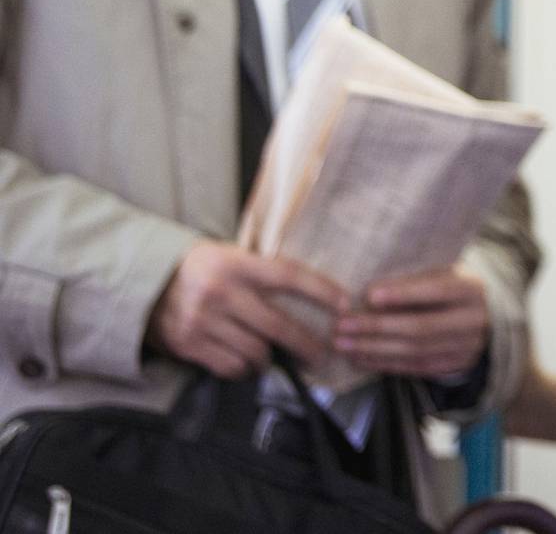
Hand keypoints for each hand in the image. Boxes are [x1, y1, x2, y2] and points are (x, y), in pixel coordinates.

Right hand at [149, 241, 347, 379]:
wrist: (141, 282)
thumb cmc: (198, 267)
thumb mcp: (229, 255)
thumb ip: (261, 272)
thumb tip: (310, 292)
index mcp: (235, 264)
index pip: (288, 276)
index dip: (321, 291)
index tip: (345, 304)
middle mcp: (221, 293)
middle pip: (277, 325)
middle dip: (306, 343)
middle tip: (323, 353)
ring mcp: (202, 322)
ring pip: (255, 351)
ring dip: (270, 359)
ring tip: (275, 358)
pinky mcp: (188, 345)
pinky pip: (230, 367)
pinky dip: (245, 369)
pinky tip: (247, 363)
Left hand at [335, 269, 489, 378]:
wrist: (489, 316)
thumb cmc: (454, 288)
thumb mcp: (447, 272)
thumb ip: (419, 277)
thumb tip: (370, 288)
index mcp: (472, 289)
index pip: (437, 291)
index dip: (403, 294)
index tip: (369, 295)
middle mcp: (472, 320)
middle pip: (420, 327)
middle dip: (377, 327)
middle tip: (343, 326)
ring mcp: (465, 347)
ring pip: (414, 351)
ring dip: (373, 349)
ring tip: (343, 344)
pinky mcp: (454, 366)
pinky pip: (415, 368)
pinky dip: (384, 364)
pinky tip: (360, 358)